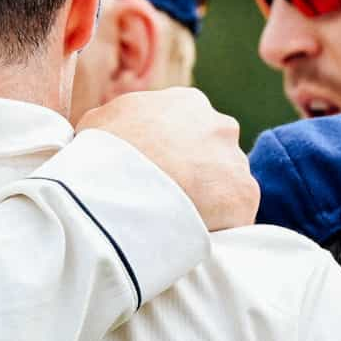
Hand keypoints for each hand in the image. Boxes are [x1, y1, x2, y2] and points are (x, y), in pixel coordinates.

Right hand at [76, 87, 255, 230]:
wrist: (116, 188)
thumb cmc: (101, 155)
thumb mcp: (97, 125)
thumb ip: (116, 124)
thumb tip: (112, 136)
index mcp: (186, 103)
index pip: (189, 131)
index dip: (173, 157)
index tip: (158, 176)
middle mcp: (219, 125)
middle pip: (213, 157)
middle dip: (197, 177)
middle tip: (169, 201)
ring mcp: (236, 160)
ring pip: (226, 187)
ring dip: (208, 203)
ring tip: (177, 223)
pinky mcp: (244, 197)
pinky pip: (235, 217)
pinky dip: (218, 228)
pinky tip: (192, 236)